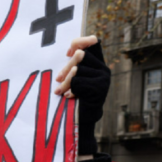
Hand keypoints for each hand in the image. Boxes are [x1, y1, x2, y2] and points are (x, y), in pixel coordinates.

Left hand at [55, 36, 109, 154]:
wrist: (81, 120)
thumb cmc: (74, 97)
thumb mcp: (73, 76)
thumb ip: (74, 64)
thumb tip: (72, 51)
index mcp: (98, 64)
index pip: (93, 41)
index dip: (79, 42)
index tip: (68, 53)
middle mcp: (104, 69)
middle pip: (81, 55)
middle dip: (66, 68)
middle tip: (58, 79)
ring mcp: (104, 79)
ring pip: (77, 70)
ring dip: (65, 82)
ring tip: (61, 90)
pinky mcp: (99, 89)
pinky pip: (77, 82)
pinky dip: (69, 89)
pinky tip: (69, 97)